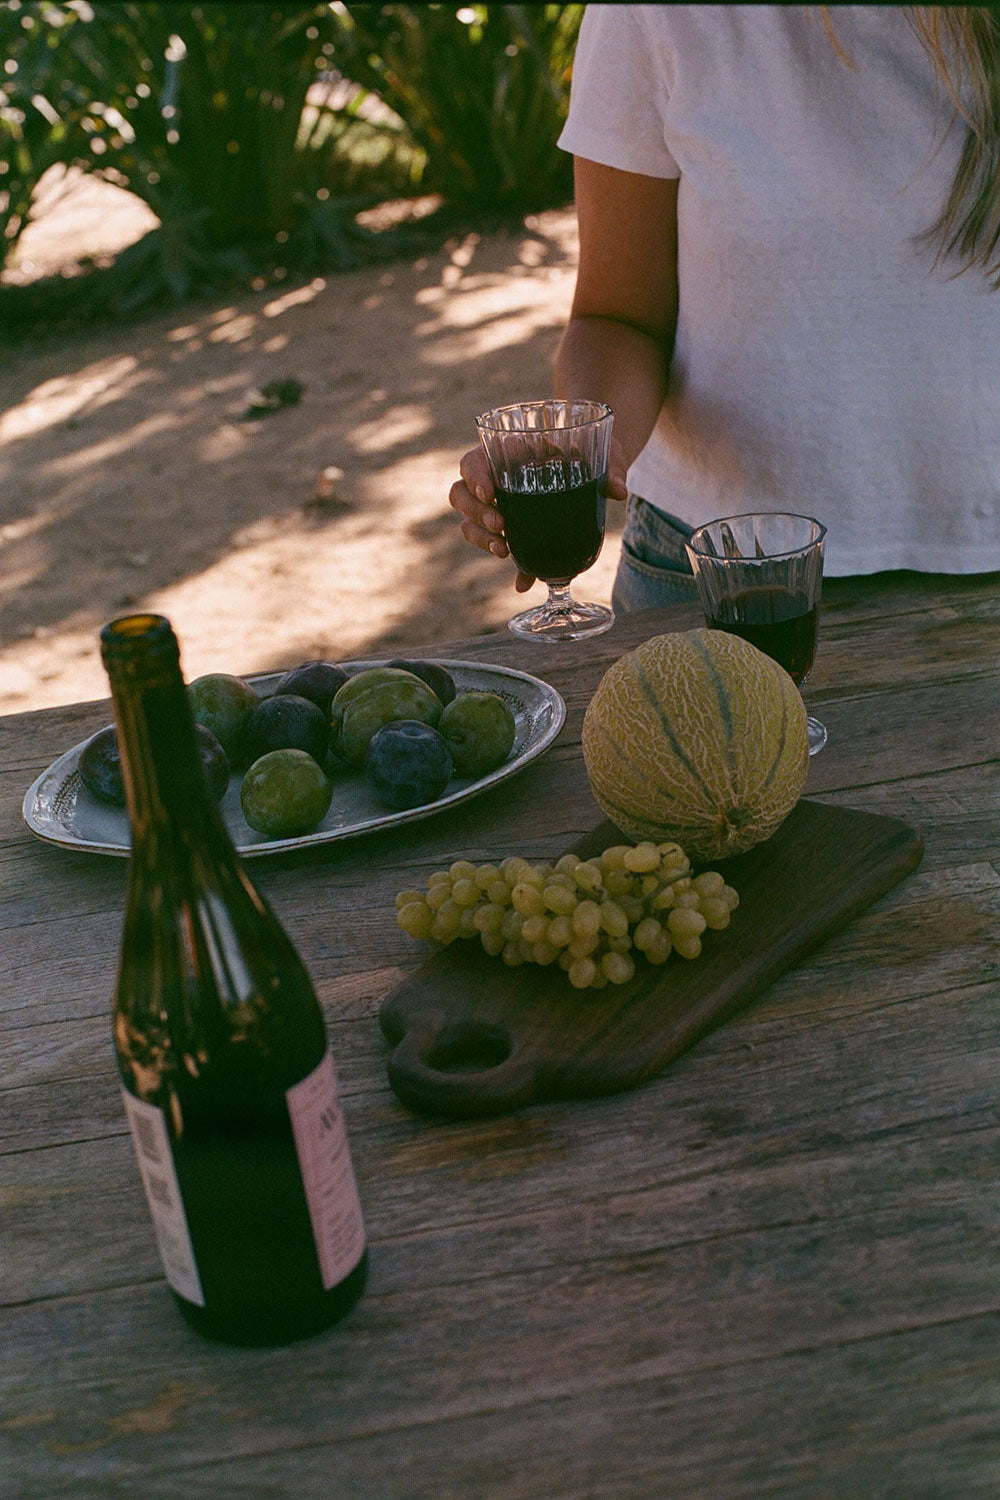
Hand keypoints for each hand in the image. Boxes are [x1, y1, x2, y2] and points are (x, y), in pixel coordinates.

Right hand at [449, 437, 629, 592]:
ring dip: (481, 539)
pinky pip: (501, 549)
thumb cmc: (591, 449)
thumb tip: (618, 491)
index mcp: (505, 453)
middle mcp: (493, 479)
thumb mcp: (602, 450)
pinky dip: (514, 567)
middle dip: (475, 514)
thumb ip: (611, 466)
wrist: (595, 463)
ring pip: (469, 523)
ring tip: (503, 551)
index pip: (473, 462)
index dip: (474, 477)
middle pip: (460, 495)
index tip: (489, 493)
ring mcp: (498, 506)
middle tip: (500, 526)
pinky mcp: (513, 531)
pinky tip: (524, 581)